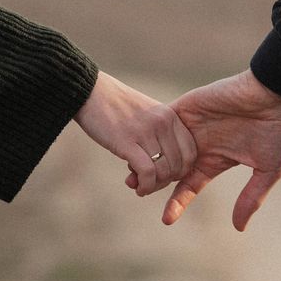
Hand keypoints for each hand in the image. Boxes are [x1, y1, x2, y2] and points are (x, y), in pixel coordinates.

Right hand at [74, 71, 196, 191]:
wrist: (90, 92)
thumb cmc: (116, 106)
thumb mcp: (148, 113)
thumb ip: (160, 132)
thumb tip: (165, 163)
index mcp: (170, 116)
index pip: (190, 152)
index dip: (181, 169)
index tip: (166, 174)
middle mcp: (163, 123)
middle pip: (179, 165)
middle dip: (167, 181)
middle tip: (153, 183)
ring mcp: (146, 132)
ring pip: (164, 172)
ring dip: (155, 186)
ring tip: (143, 187)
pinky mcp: (127, 142)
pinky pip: (147, 173)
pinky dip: (145, 186)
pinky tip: (138, 188)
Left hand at [133, 69, 280, 230]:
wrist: (277, 92)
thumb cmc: (279, 130)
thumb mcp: (269, 169)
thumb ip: (251, 197)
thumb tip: (239, 228)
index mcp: (216, 159)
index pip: (190, 185)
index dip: (177, 202)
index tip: (166, 220)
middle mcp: (200, 143)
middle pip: (169, 168)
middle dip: (153, 181)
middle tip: (136, 190)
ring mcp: (191, 125)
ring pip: (160, 146)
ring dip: (146, 159)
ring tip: (131, 176)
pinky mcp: (186, 106)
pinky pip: (161, 121)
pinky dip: (149, 132)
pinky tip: (136, 145)